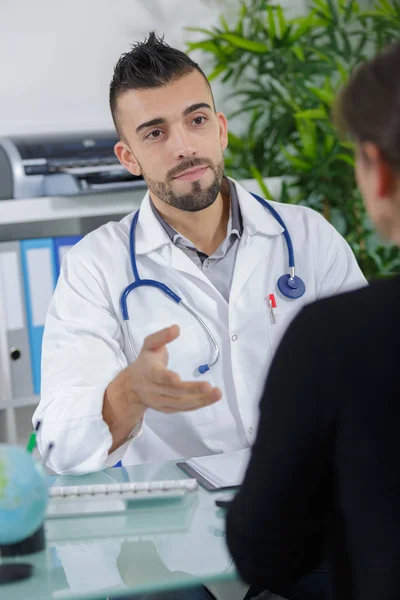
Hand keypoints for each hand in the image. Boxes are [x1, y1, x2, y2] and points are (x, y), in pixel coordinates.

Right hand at [103, 325, 220, 451]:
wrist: (132, 387)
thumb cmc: (145, 362)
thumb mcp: (149, 345)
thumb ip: (162, 336)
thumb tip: (177, 328)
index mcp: (149, 372)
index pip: (158, 376)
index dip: (167, 378)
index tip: (178, 378)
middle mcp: (154, 390)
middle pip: (173, 392)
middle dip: (191, 390)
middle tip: (209, 387)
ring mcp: (160, 402)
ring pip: (181, 403)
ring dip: (200, 400)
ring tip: (217, 393)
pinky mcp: (167, 409)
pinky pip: (184, 408)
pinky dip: (198, 404)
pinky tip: (210, 398)